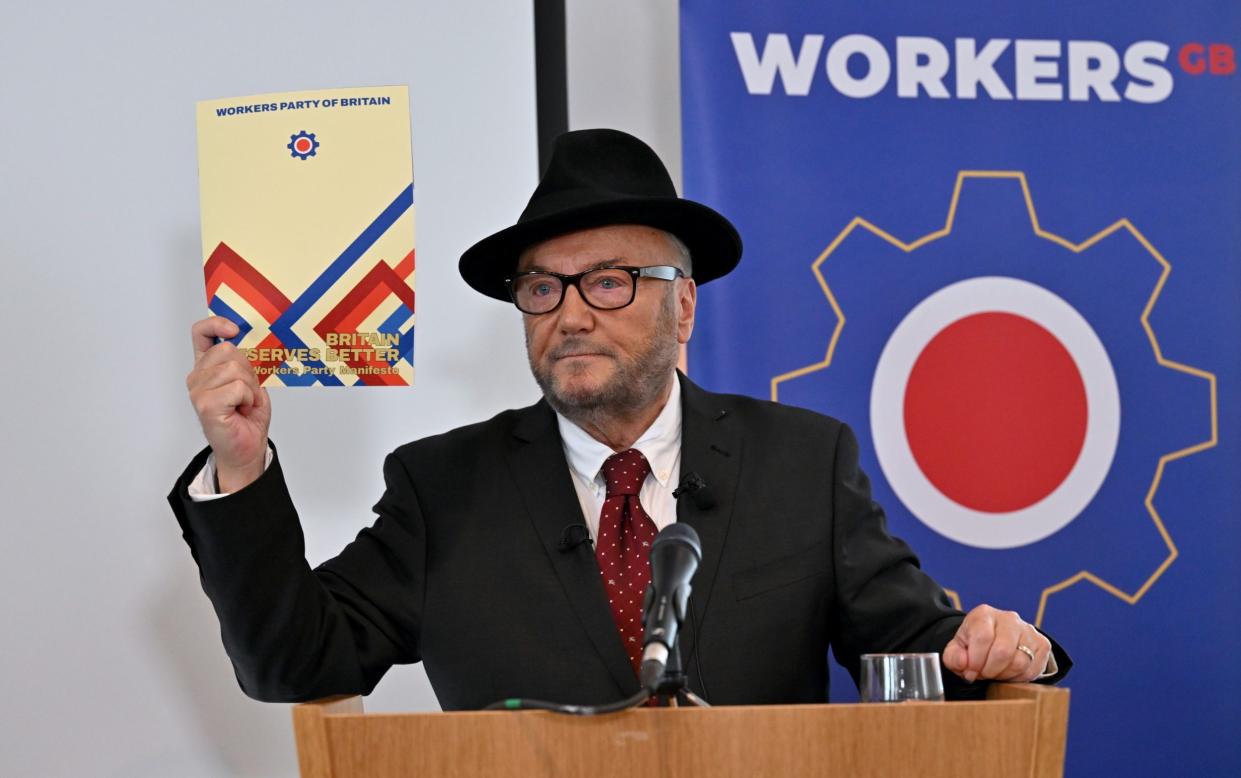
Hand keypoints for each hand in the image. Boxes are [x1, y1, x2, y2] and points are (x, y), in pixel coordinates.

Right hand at [186, 316, 270, 491]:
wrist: (246, 449)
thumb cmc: (247, 417)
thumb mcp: (250, 381)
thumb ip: (244, 360)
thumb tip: (250, 339)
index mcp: (207, 366)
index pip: (201, 333)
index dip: (216, 324)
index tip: (234, 329)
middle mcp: (198, 376)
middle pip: (228, 350)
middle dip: (248, 370)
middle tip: (247, 392)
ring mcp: (198, 390)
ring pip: (235, 368)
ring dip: (250, 387)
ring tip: (244, 403)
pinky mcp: (206, 404)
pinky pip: (238, 387)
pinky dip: (248, 398)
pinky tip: (241, 410)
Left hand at [942, 604, 1050, 682]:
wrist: (996, 640)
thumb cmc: (974, 645)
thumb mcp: (957, 648)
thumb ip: (954, 657)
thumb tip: (963, 663)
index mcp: (984, 614)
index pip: (983, 637)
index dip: (976, 660)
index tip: (971, 672)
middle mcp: (1008, 618)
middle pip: (1003, 651)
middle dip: (990, 670)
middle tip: (984, 674)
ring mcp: (1028, 630)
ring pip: (1019, 662)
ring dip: (1004, 675)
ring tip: (995, 673)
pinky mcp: (1042, 644)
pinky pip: (1032, 669)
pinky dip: (1018, 678)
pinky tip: (1008, 673)